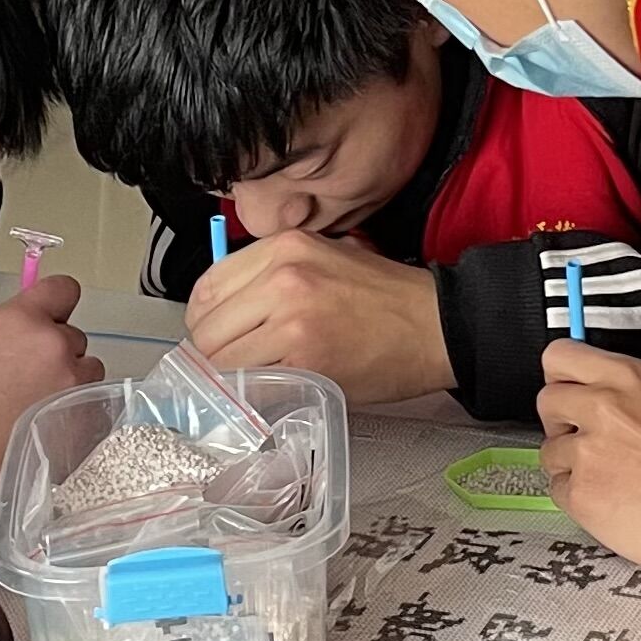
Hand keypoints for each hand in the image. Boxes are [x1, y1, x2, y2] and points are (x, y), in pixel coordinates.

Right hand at [0, 277, 99, 564]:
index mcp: (17, 324)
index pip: (60, 290)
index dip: (54, 303)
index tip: (49, 313)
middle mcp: (54, 349)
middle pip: (72, 338)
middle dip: (53, 355)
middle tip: (26, 381)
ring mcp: (76, 388)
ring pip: (87, 374)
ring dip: (68, 386)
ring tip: (35, 413)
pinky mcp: (88, 426)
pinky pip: (90, 410)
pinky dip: (73, 418)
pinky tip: (44, 435)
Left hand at [185, 231, 453, 403]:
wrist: (436, 326)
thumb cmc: (386, 297)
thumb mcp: (326, 256)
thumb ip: (272, 275)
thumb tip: (224, 311)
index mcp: (285, 246)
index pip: (206, 287)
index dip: (205, 320)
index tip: (216, 336)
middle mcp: (283, 278)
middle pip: (206, 327)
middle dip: (212, 353)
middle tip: (234, 366)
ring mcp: (292, 320)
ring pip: (221, 360)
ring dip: (231, 377)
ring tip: (258, 378)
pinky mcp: (306, 361)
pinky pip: (252, 384)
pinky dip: (255, 393)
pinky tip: (276, 388)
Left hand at [538, 342, 640, 570]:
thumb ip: (625, 386)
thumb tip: (597, 384)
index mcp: (626, 378)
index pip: (560, 356)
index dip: (560, 374)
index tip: (563, 384)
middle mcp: (602, 408)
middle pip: (547, 400)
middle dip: (563, 419)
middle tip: (588, 436)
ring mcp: (586, 451)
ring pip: (551, 449)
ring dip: (572, 461)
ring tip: (611, 473)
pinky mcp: (579, 492)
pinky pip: (558, 487)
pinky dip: (578, 494)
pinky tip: (610, 495)